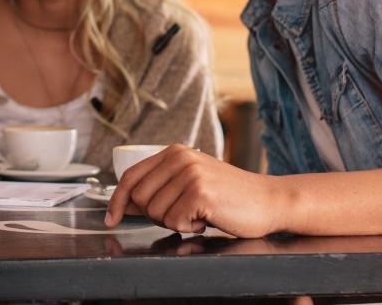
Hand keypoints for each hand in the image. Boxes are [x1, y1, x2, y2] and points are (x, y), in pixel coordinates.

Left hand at [103, 145, 281, 237]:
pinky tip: (207, 219)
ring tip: (199, 214)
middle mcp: (180, 158)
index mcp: (174, 152)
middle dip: (155, 216)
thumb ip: (158, 189)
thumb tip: (122, 204)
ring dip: (176, 223)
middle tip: (184, 214)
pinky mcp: (200, 193)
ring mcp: (190, 174)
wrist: (269, 201)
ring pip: (155, 213)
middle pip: (139, 198)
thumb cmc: (230, 197)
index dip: (117, 201)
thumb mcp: (190, 183)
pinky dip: (189, 228)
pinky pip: (174, 222)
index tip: (112, 218)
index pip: (130, 177)